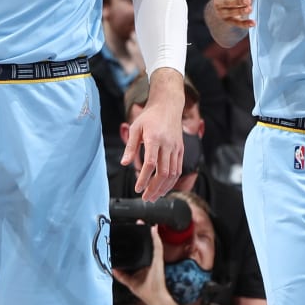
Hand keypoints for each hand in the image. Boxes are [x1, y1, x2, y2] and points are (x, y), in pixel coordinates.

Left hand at [110, 227, 175, 304]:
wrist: (156, 297)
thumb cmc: (147, 291)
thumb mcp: (130, 282)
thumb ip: (121, 276)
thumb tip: (112, 269)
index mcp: (145, 264)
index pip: (142, 249)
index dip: (138, 240)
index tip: (134, 231)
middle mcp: (151, 260)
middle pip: (147, 243)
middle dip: (144, 232)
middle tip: (139, 222)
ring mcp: (156, 259)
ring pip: (153, 242)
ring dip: (149, 232)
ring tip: (144, 222)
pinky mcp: (158, 260)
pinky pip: (157, 246)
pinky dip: (155, 238)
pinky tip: (153, 229)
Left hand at [122, 71, 186, 197]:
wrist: (168, 106)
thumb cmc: (149, 117)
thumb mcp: (135, 128)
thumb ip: (130, 147)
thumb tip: (124, 164)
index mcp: (154, 138)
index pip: (150, 164)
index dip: (144, 179)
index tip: (138, 189)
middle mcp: (168, 145)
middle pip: (163, 173)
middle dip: (154, 188)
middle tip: (146, 198)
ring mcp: (176, 148)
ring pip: (173, 174)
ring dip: (164, 188)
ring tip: (154, 197)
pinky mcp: (181, 150)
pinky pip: (178, 169)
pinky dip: (172, 181)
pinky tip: (164, 188)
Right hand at [212, 0, 253, 29]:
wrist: (221, 2)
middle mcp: (218, 3)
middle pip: (227, 3)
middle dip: (237, 1)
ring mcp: (223, 13)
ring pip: (232, 13)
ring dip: (241, 11)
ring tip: (250, 8)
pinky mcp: (229, 20)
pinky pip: (237, 23)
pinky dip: (245, 24)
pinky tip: (254, 23)